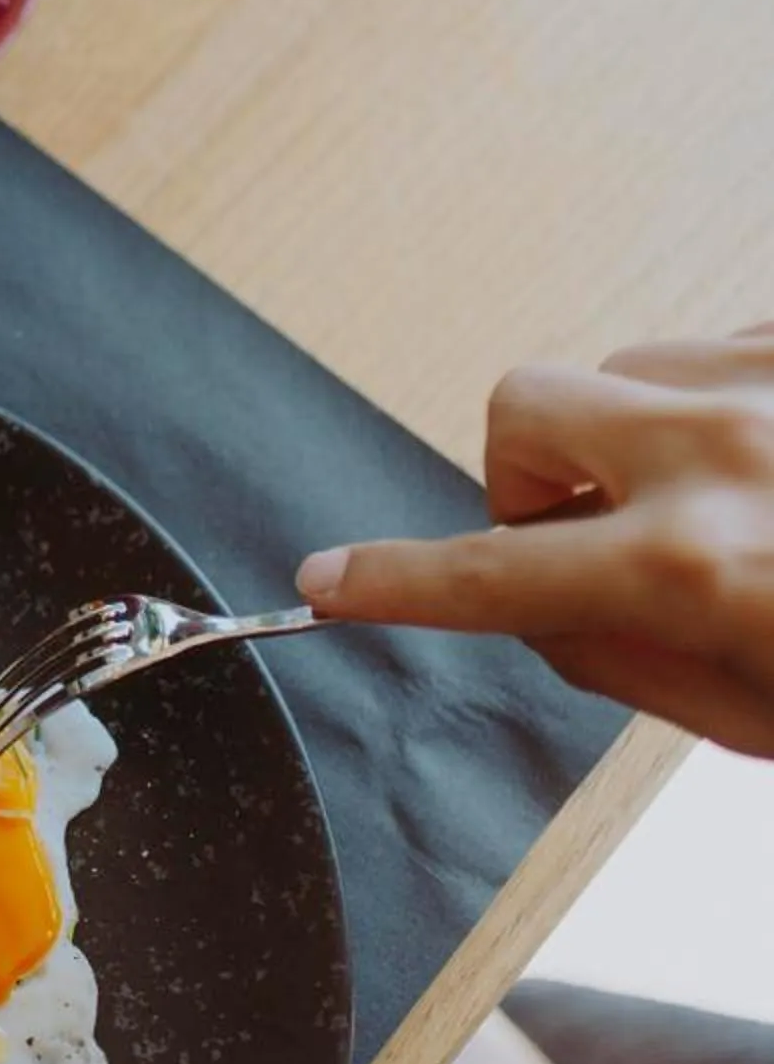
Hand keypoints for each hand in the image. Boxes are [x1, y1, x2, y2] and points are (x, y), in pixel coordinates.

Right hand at [296, 328, 773, 752]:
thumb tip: (538, 610)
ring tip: (740, 500)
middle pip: (526, 407)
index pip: (487, 574)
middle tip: (596, 526)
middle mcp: (725, 449)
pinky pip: (719, 348)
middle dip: (532, 471)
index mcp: (697, 569)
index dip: (391, 583)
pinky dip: (728, 406)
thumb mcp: (760, 714)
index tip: (332, 579)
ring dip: (650, 436)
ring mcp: (768, 375)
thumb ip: (629, 663)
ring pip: (631, 370)